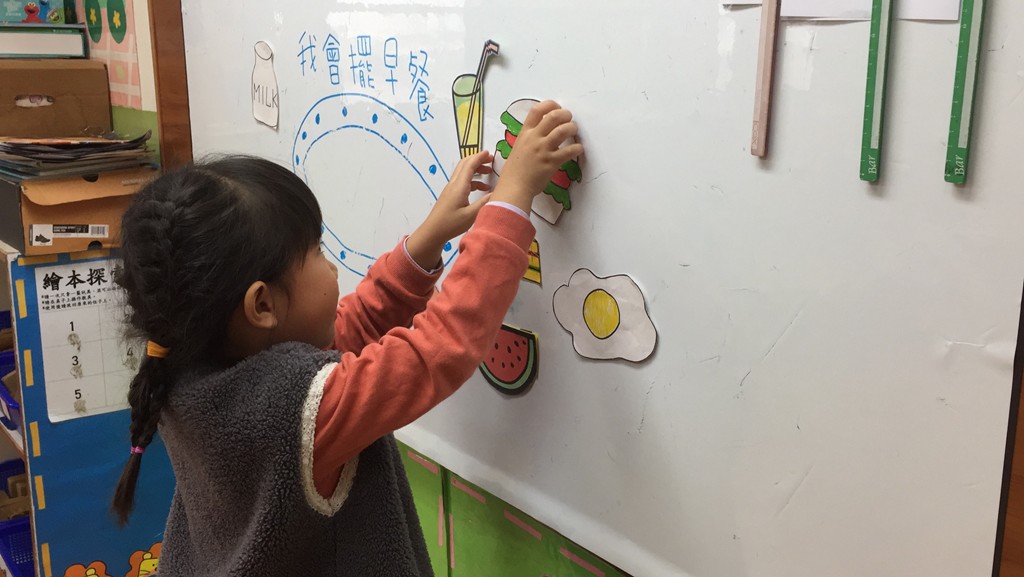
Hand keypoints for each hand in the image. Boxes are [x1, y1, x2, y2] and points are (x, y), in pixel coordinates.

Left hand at [406, 150, 493, 269]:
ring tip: (489, 173)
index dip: (480, 157)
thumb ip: (484, 203)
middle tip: (491, 160)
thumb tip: (497, 193)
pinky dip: (473, 180)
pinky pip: (462, 181)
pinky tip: (482, 189)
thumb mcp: (470, 215)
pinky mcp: (450, 195)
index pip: (469, 165)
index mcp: (459, 186)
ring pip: (463, 172)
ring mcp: (451, 189)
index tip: (490, 153)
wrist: (433, 232)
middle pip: (465, 165)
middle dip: (478, 160)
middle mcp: (454, 184)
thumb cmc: (450, 224)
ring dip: (476, 170)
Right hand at [491, 100, 583, 213]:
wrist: (514, 187)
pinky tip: (578, 149)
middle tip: (569, 119)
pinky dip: (577, 148)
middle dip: (565, 114)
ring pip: (563, 130)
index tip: (557, 108)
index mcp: (525, 133)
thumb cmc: (514, 171)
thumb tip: (542, 133)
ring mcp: (543, 149)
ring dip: (572, 128)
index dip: (550, 105)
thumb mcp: (518, 148)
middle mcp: (534, 138)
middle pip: (553, 116)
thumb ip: (529, 139)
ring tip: (574, 132)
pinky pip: (569, 151)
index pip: (537, 110)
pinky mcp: (552, 162)